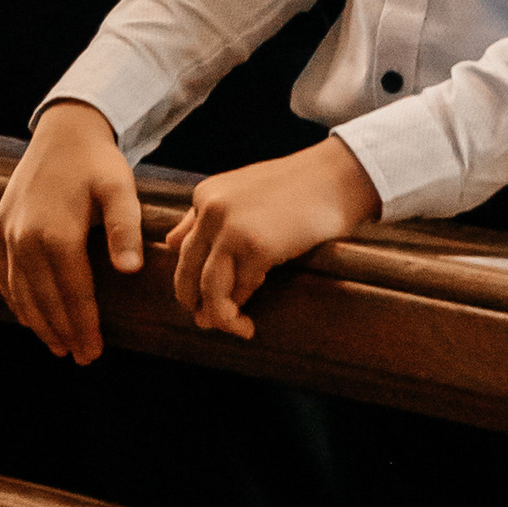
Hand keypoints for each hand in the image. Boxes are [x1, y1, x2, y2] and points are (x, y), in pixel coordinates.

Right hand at [0, 102, 142, 361]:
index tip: (93, 352)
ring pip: (21, 292)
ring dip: (38, 323)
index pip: (73, 294)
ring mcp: (7, 234)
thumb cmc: (97, 163)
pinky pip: (4, 275)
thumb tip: (130, 270)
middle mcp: (25, 238)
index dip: (84, 327)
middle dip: (63, 332)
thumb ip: (125, 229)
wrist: (62, 131)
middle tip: (80, 357)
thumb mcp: (119, 189)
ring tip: (57, 345)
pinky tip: (29, 315)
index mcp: (57, 233)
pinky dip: (16, 300)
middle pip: (45, 300)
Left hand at [164, 137, 380, 339]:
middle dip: (193, 304)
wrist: (338, 177)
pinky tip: (251, 322)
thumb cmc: (296, 189)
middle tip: (208, 323)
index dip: (190, 281)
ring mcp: (232, 227)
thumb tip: (170, 244)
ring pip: (207, 288)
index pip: (183, 249)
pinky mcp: (257, 246)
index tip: (201, 302)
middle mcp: (210, 209)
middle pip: (185, 271)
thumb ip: (203, 216)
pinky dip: (241, 310)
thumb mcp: (240, 194)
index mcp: (203, 195)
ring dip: (217, 317)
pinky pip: (240, 290)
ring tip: (235, 329)